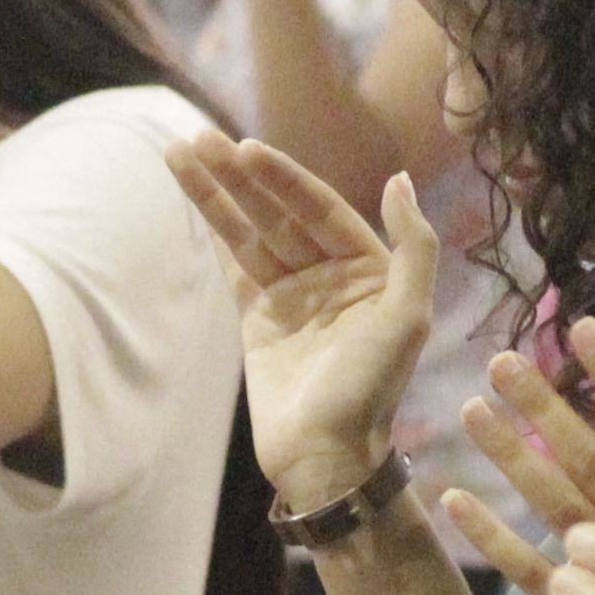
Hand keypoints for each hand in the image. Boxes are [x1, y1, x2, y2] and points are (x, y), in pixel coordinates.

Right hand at [170, 131, 443, 509]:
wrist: (324, 455)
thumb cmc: (371, 390)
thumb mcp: (408, 318)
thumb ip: (414, 246)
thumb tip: (399, 178)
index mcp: (370, 269)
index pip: (320, 208)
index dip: (282, 177)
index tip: (244, 148)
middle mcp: (331, 274)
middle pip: (278, 211)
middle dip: (238, 175)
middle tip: (199, 138)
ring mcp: (293, 294)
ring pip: (249, 232)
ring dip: (215, 194)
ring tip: (180, 153)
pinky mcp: (259, 319)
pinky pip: (234, 263)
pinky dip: (214, 229)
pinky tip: (194, 194)